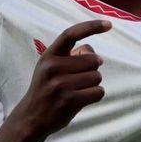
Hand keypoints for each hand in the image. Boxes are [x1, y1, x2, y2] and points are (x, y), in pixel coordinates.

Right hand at [10, 20, 110, 138]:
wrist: (31, 117)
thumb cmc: (47, 88)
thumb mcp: (51, 67)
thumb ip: (71, 56)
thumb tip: (95, 55)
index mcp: (49, 55)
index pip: (71, 34)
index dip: (91, 27)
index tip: (109, 24)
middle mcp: (53, 67)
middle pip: (93, 60)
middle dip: (92, 69)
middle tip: (78, 78)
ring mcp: (60, 85)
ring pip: (97, 77)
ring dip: (93, 84)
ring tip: (77, 90)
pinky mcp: (69, 101)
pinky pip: (98, 92)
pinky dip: (95, 95)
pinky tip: (82, 98)